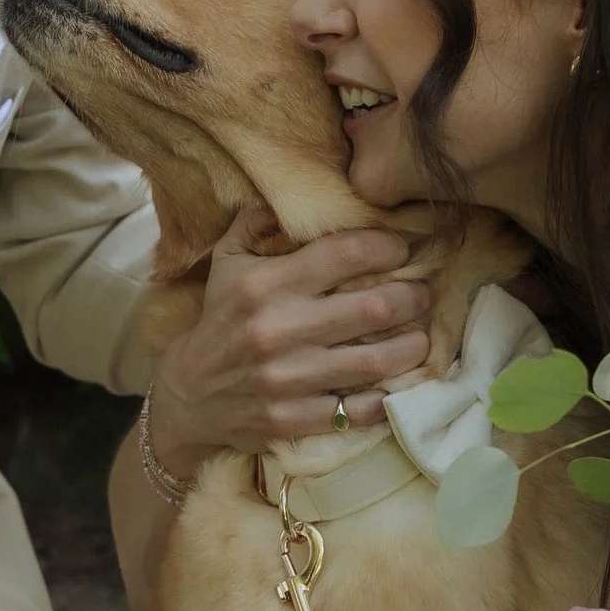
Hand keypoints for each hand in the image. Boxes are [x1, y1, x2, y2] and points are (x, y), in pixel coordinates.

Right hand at [146, 209, 433, 471]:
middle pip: (376, 307)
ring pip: (376, 361)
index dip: (389, 247)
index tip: (403, 250)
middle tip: (422, 295)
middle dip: (414, 298)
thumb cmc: (219, 320)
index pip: (347, 253)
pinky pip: (359, 410)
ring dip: (412, 347)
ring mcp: (287, 379)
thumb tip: (296, 191)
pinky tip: (398, 383)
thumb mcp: (226, 262)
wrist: (186, 396)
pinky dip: (387, 397)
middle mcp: (277, 329)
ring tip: (421, 337)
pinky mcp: (293, 420)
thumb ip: (257, 223)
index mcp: (264, 284)